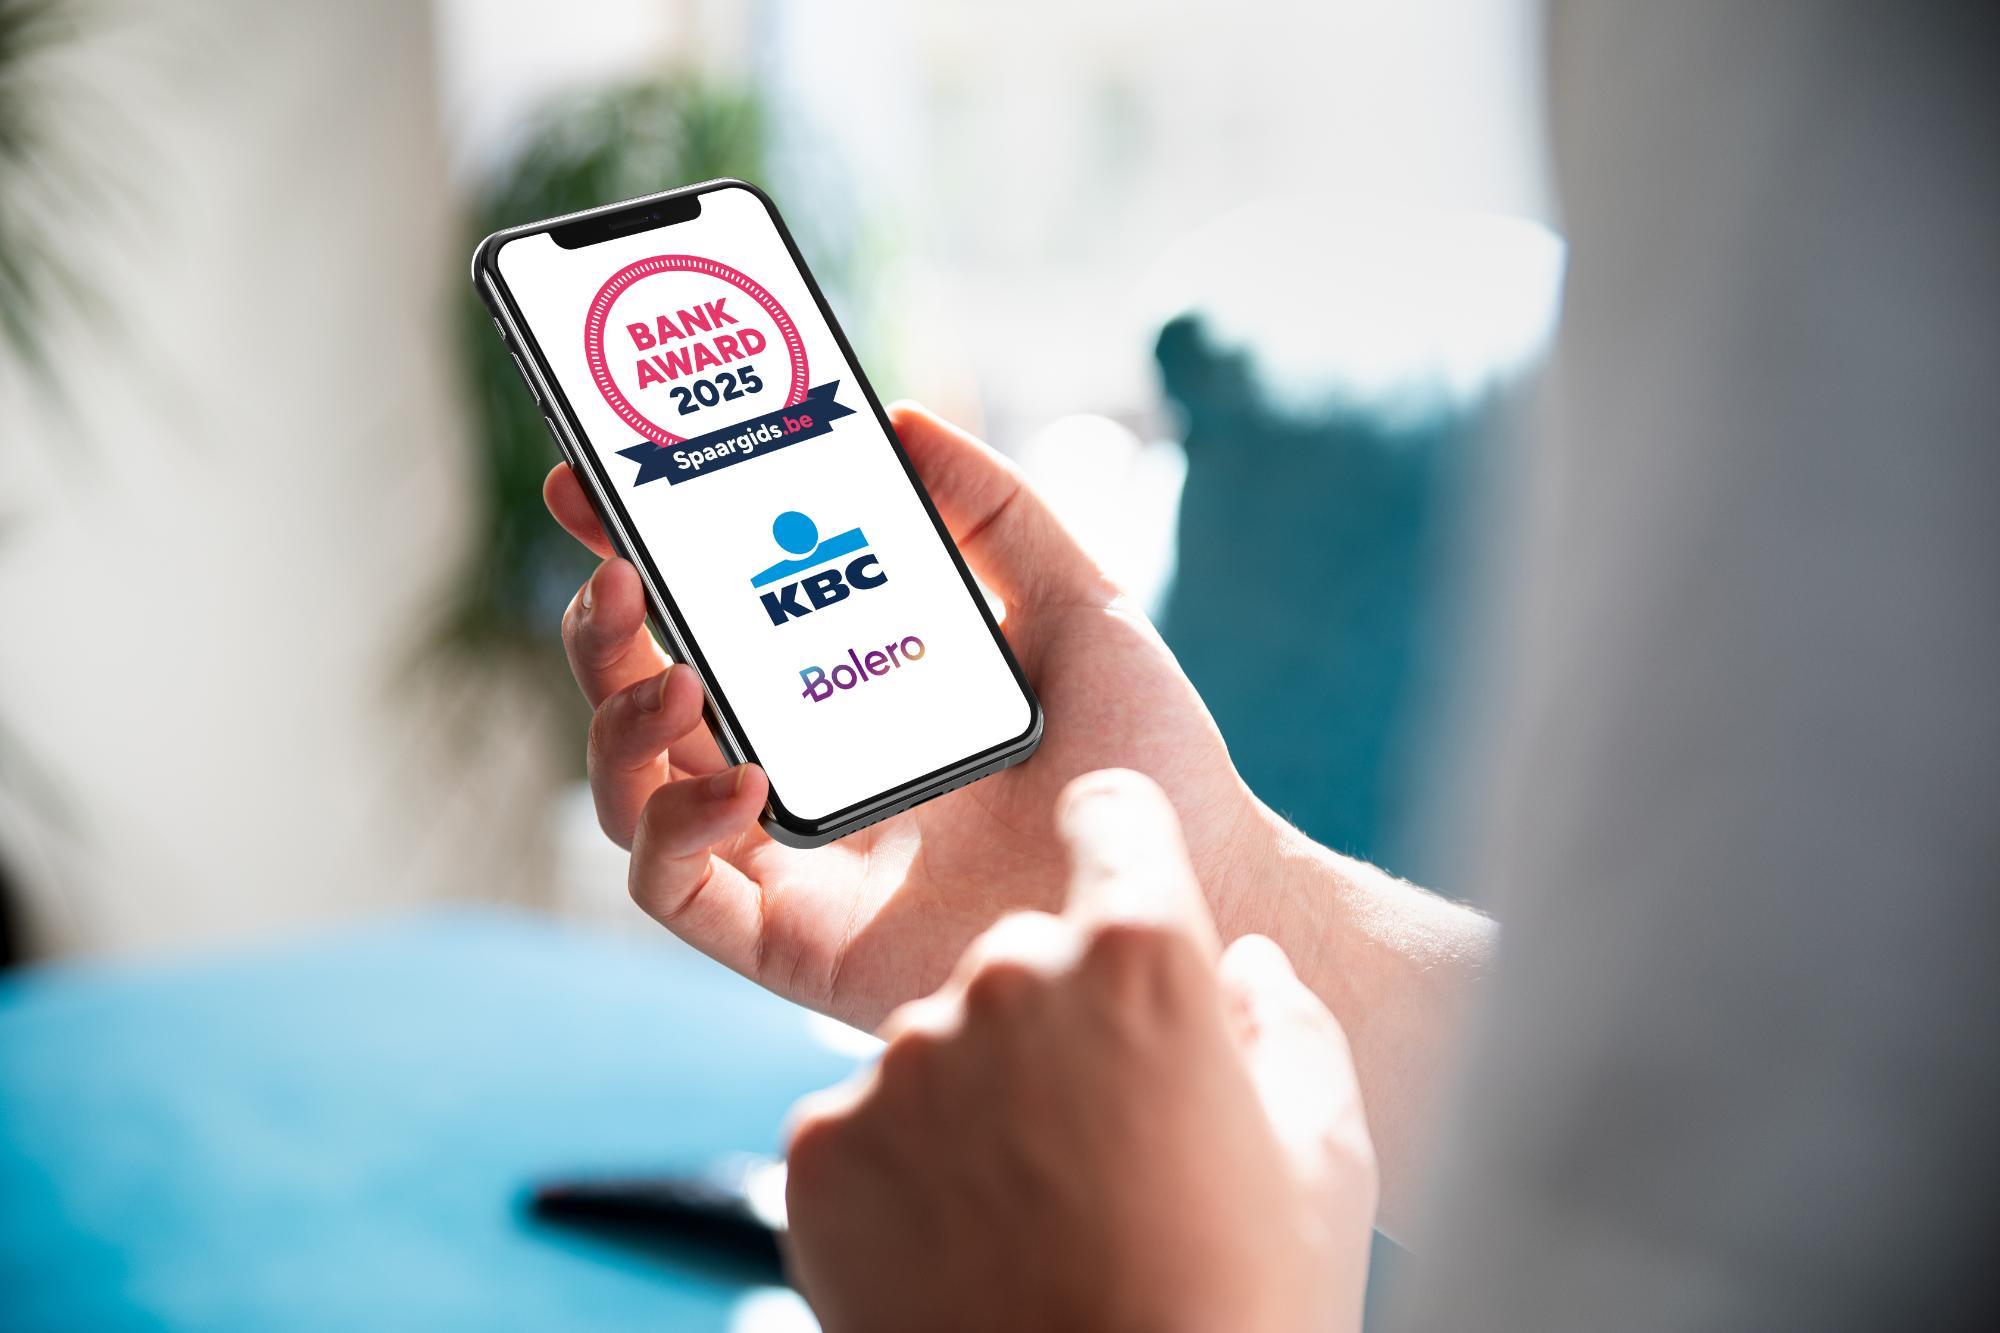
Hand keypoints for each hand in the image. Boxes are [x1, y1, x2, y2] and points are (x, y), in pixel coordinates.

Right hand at [545, 404, 1267, 1029]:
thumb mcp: (1081, 606)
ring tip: (682, 680)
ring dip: (621, 724)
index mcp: (845, 694)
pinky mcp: (793, 943)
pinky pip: (672, 892)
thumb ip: (999, 515)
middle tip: (619, 573)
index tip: (592, 482)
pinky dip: (673, 830)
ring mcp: (791, 861)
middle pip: (644, 700)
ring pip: (632, 793)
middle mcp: (801, 773)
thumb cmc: (1147, 760)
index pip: (706, 621)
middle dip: (602, 630)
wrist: (1203, 890)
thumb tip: (904, 421)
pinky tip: (748, 781)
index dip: (636, 553)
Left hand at [782, 770, 1377, 1332]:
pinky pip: (866, 1121)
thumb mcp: (1323, 1161)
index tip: (1117, 889)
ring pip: (938, 1043)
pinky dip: (904, 1170)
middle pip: (1023, 952)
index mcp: (1140, 955)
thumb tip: (1248, 967)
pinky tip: (966, 1246)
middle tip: (1099, 1137)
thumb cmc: (1239, 1310)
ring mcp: (900, 1062)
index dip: (1121, 848)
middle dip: (1056, 1019)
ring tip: (1036, 1212)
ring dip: (975, 1100)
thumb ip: (1289, 1026)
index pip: (1111, 814)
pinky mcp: (820, 1146)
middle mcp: (1005, 976)